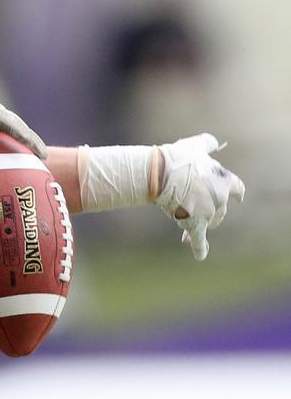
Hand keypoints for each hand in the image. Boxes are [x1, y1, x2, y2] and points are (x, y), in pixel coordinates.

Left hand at [0, 41, 46, 157]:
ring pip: (3, 124)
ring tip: (32, 158)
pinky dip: (2, 136)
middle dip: (28, 138)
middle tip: (44, 158)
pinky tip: (7, 150)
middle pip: (11, 122)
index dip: (23, 134)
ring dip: (17, 138)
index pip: (5, 120)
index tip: (39, 148)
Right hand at [156, 133, 244, 260]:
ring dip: (202, 224)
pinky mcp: (194, 225)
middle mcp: (221, 199)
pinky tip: (201, 256)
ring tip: (187, 226)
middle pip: (222, 209)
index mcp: (224, 180)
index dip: (236, 193)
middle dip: (212, 211)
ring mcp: (208, 214)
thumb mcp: (195, 145)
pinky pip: (199, 240)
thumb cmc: (178, 158)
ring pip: (209, 223)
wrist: (161, 174)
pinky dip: (200, 248)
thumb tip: (215, 142)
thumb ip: (207, 143)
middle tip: (197, 210)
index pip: (237, 189)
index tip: (238, 198)